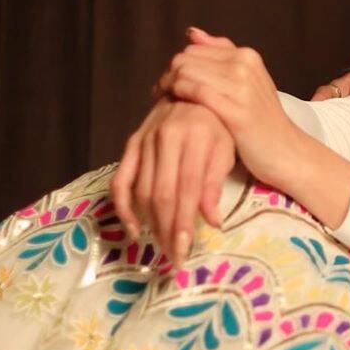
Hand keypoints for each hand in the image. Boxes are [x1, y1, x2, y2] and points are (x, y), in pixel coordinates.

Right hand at [110, 97, 235, 265]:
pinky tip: (133, 228)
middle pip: (162, 195)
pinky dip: (123, 206)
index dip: (183, 223)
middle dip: (166, 231)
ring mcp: (145, 140)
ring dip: (150, 224)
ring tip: (160, 247)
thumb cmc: (219, 124)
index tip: (184, 251)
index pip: (187, 189)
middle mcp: (166, 137)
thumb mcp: (228, 149)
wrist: (194, 91)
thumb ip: (216, 183)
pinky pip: (120, 179)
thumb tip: (213, 222)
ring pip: (142, 191)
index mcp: (195, 138)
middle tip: (173, 258)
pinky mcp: (131, 144)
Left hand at [155, 28, 301, 190]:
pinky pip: (195, 92)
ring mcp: (241, 87)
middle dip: (167, 76)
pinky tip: (175, 110)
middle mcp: (244, 66)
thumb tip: (191, 32)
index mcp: (246, 56)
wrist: (286, 151)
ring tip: (164, 103)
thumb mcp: (248, 81)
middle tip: (160, 95)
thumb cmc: (262, 121)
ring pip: (185, 73)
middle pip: (185, 59)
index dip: (175, 66)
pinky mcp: (236, 110)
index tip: (167, 85)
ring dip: (167, 88)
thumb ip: (221, 55)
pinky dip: (178, 98)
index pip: (194, 50)